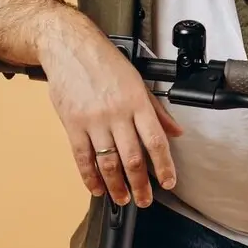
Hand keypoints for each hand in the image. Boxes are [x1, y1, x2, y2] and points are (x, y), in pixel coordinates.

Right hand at [37, 14, 183, 206]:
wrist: (70, 47)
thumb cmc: (105, 61)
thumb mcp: (138, 81)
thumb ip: (157, 110)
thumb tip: (176, 131)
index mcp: (137, 103)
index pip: (156, 141)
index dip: (164, 166)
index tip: (168, 183)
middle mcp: (117, 114)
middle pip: (132, 158)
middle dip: (140, 185)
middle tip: (145, 200)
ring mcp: (93, 121)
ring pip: (108, 162)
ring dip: (116, 186)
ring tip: (123, 199)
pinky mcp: (72, 124)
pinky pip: (82, 157)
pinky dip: (90, 177)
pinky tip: (97, 187)